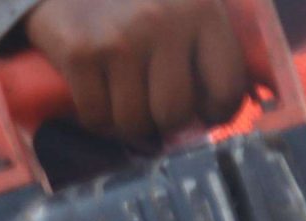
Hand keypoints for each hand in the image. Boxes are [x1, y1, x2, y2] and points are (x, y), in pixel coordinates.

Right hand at [21, 0, 250, 142]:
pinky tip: (96, 93)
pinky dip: (96, 117)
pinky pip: (96, 117)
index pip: (226, 89)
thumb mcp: (184, 6)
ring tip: (124, 96)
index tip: (202, 109)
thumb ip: (209, 48)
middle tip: (152, 103)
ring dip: (128, 121)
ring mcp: (118, 38)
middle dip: (163, 119)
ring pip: (134, 123)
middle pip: (174, 113)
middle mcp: (162, 22)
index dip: (215, 111)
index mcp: (201, 10)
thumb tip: (218, 114)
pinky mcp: (79, 52)